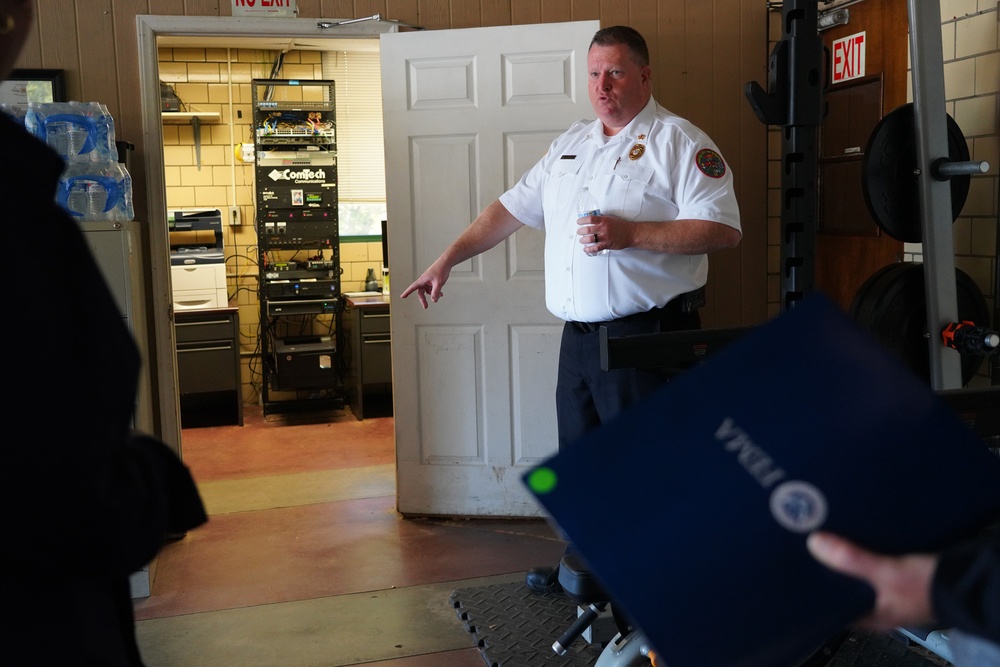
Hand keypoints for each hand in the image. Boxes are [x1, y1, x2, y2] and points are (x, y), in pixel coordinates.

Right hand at [400, 263, 450, 308]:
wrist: (445, 263)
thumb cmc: (440, 270)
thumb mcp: (438, 283)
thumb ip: (435, 292)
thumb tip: (434, 300)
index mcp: (422, 280)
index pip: (412, 287)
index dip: (407, 292)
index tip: (402, 296)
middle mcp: (424, 281)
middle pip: (421, 292)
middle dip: (423, 300)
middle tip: (425, 306)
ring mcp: (428, 281)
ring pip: (428, 291)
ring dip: (433, 295)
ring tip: (439, 296)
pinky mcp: (433, 281)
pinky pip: (432, 289)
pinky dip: (436, 292)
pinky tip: (441, 294)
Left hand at [577, 213, 620, 255]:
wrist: (631, 233)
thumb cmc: (621, 226)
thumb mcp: (610, 219)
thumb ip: (601, 220)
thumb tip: (592, 220)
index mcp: (604, 220)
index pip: (590, 219)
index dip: (582, 220)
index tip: (578, 222)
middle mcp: (603, 228)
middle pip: (587, 230)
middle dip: (580, 231)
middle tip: (579, 232)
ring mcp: (605, 237)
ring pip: (590, 239)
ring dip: (583, 240)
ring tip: (581, 240)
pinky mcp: (607, 245)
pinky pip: (595, 248)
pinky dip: (589, 249)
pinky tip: (586, 249)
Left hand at [807, 531, 938, 631]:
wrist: (970, 578)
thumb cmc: (930, 586)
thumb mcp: (887, 573)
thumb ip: (852, 560)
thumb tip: (814, 543)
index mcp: (870, 616)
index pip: (833, 607)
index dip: (814, 591)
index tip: (795, 570)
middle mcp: (876, 605)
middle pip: (843, 585)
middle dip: (827, 567)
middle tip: (804, 544)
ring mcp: (887, 589)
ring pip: (856, 571)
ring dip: (843, 556)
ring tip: (820, 533)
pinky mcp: (897, 572)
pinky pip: (871, 560)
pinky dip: (861, 548)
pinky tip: (849, 532)